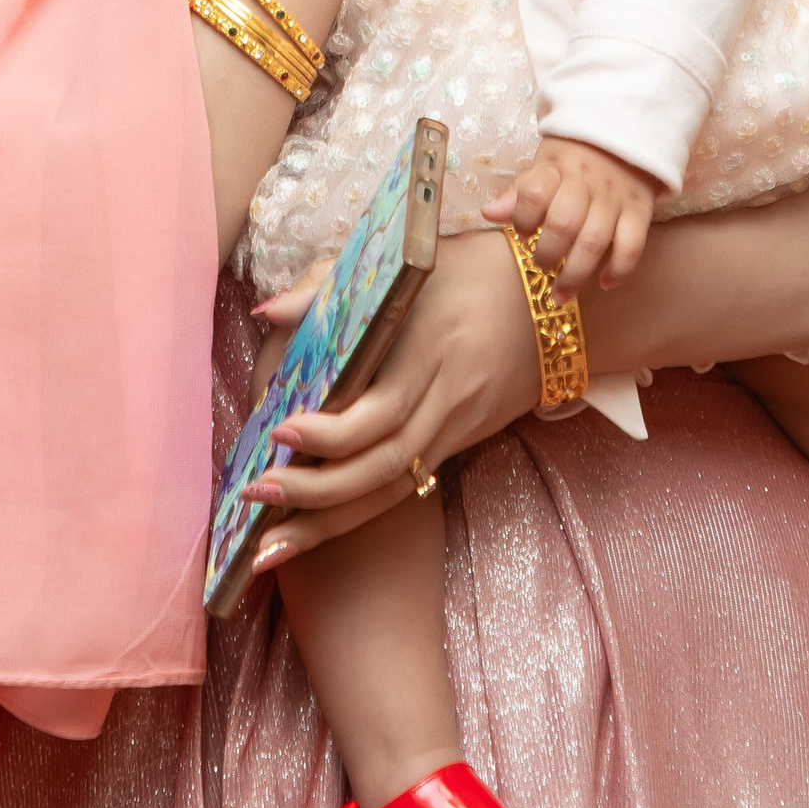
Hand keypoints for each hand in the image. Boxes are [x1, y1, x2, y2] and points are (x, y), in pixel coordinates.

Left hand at [237, 232, 540, 584]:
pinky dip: (356, 513)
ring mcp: (455, 429)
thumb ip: (334, 283)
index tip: (278, 431)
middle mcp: (446, 399)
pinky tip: (312, 532)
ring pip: (393, 490)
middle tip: (255, 495)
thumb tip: (268, 312)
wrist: (553, 303)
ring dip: (329, 523)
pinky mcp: (456, 443)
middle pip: (385, 465)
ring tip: (269, 547)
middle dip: (317, 490)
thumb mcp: (410, 261)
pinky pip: (405, 487)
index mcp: (432, 349)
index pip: (383, 409)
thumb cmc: (471, 270)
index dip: (331, 431)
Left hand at [485, 135, 658, 292]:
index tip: (524, 232)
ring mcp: (615, 199)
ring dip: (576, 274)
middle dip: (548, 253)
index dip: (524, 218)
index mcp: (557, 168)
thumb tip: (489, 213)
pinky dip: (619, 269)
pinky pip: (632, 246)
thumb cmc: (575, 160)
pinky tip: (605, 283)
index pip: (534, 193)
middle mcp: (587, 183)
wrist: (624, 140)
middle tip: (541, 265)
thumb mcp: (544, 166)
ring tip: (561, 292)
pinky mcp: (640, 211)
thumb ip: (519, 192)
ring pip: (595, 241)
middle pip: (563, 224)